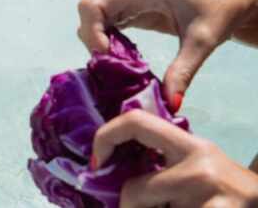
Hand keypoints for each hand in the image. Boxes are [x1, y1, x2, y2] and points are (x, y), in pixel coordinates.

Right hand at [77, 0, 257, 106]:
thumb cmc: (220, 8)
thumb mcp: (202, 41)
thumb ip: (182, 71)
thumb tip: (169, 103)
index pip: (92, 5)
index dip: (91, 32)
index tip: (107, 57)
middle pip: (88, 12)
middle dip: (93, 41)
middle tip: (114, 67)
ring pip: (94, 18)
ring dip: (99, 42)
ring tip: (120, 66)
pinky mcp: (130, 7)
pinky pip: (106, 23)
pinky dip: (108, 41)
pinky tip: (125, 58)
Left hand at [92, 110, 257, 207]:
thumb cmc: (224, 192)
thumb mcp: (196, 166)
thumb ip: (159, 161)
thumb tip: (103, 168)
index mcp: (191, 146)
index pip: (136, 120)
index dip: (105, 137)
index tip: (96, 163)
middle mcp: (200, 169)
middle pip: (133, 191)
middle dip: (129, 207)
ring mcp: (210, 200)